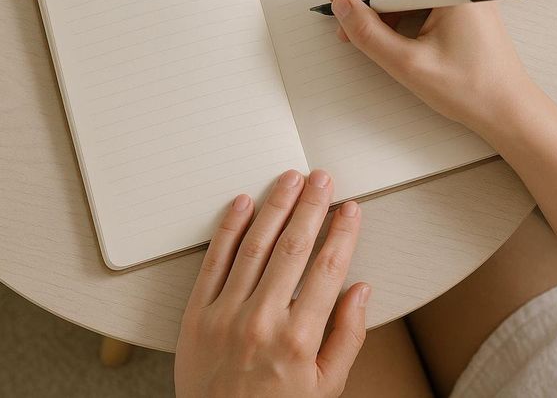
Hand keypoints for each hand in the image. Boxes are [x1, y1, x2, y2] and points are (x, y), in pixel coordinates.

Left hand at [175, 169, 369, 397]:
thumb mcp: (326, 387)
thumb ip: (347, 336)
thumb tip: (361, 290)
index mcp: (298, 339)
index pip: (327, 268)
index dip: (342, 233)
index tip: (350, 209)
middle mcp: (262, 320)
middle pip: (293, 247)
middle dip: (311, 206)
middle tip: (322, 179)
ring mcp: (225, 314)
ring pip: (254, 245)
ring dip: (274, 206)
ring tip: (289, 179)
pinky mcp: (196, 314)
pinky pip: (214, 260)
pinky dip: (229, 228)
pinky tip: (243, 204)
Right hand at [328, 0, 536, 134]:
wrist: (506, 106)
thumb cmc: (472, 87)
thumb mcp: (408, 63)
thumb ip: (368, 32)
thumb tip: (341, 7)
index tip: (340, 0)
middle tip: (346, 21)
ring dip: (375, 1)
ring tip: (362, 33)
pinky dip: (392, 8)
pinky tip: (383, 33)